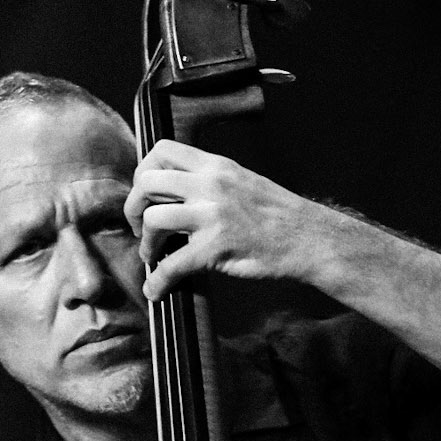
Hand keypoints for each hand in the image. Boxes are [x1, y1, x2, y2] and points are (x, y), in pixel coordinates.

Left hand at [124, 139, 311, 299]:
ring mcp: (212, 215)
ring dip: (145, 243)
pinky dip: (157, 281)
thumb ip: (209, 181)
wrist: (308, 238)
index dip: (143, 171)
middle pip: (147, 182)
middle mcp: (210, 184)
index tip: (145, 194)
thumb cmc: (276, 215)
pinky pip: (171, 265)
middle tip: (139, 227)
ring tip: (152, 256)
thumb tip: (176, 190)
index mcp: (215, 166)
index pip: (161, 150)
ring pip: (153, 219)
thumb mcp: (241, 181)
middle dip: (133, 207)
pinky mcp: (215, 247)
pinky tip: (155, 289)